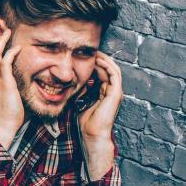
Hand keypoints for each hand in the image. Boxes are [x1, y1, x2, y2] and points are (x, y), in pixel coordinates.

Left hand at [79, 53, 122, 179]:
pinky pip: (114, 74)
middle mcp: (112, 91)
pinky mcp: (115, 93)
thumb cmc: (85, 122)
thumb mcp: (80, 102)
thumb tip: (70, 83)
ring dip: (104, 59)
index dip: (95, 64)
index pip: (102, 73)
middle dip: (100, 59)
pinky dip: (107, 65)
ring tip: (94, 52)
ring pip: (113, 69)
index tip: (84, 57)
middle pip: (109, 69)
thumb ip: (80, 92)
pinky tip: (97, 60)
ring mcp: (115, 92)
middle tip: (90, 50)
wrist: (92, 134)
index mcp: (105, 93)